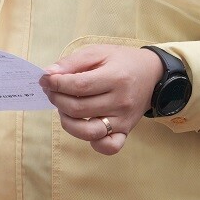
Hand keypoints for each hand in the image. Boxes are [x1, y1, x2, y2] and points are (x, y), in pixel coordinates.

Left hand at [41, 45, 164, 155]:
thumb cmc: (122, 61)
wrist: (153, 73)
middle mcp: (121, 101)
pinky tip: (85, 127)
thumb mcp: (98, 52)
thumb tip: (48, 75)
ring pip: (88, 131)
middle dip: (57, 99)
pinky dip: (94, 143)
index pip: (78, 86)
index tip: (45, 80)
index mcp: (115, 77)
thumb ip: (72, 62)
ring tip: (64, 109)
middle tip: (52, 91)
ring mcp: (123, 119)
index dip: (56, 84)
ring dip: (67, 122)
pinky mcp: (125, 131)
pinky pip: (109, 147)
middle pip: (78, 109)